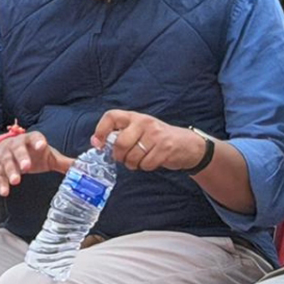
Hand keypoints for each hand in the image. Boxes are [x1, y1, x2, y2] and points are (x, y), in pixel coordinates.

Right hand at [0, 131, 73, 196]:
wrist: (3, 150)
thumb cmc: (31, 153)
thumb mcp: (47, 155)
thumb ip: (63, 162)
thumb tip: (83, 168)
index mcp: (31, 140)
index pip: (34, 137)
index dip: (37, 141)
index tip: (41, 146)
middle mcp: (16, 146)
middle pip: (18, 150)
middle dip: (22, 158)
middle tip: (26, 166)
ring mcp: (5, 156)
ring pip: (6, 162)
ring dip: (11, 171)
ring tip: (16, 181)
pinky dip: (1, 183)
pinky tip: (5, 191)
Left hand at [92, 110, 206, 171]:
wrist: (187, 144)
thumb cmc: (156, 139)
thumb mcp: (137, 130)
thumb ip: (119, 134)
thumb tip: (96, 143)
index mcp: (133, 117)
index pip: (111, 116)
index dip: (100, 130)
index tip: (98, 144)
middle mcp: (144, 122)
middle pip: (120, 143)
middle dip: (119, 156)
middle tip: (123, 158)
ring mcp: (156, 134)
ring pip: (133, 156)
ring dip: (133, 164)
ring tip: (139, 160)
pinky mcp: (166, 147)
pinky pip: (146, 163)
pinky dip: (146, 167)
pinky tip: (151, 161)